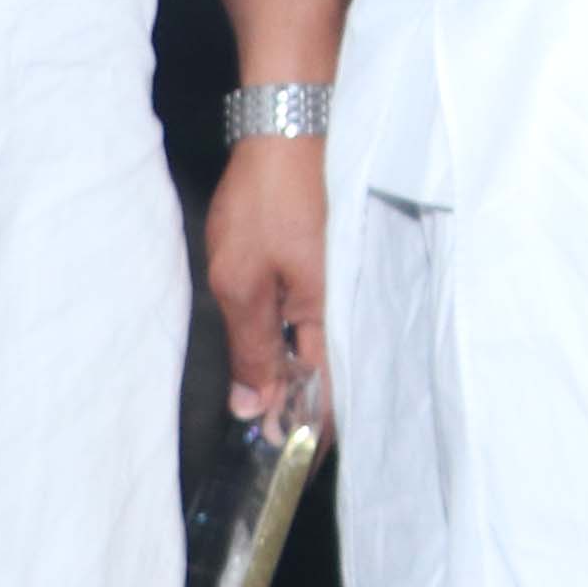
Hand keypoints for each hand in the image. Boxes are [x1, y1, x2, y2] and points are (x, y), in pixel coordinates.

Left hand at [207, 134, 325, 430]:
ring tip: (261, 400)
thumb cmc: (264, 201)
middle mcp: (347, 304)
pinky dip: (298, 341)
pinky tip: (274, 348)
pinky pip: (320, 317)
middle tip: (263, 432)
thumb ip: (250, 346)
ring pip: (323, 346)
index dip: (306, 431)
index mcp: (330, 316)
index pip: (328, 395)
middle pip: (330, 376)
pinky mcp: (334, 263)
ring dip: (295, 375)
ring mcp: (343, 282)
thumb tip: (254, 405)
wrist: (289, 126)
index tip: (281, 459)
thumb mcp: (240, 280)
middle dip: (298, 408)